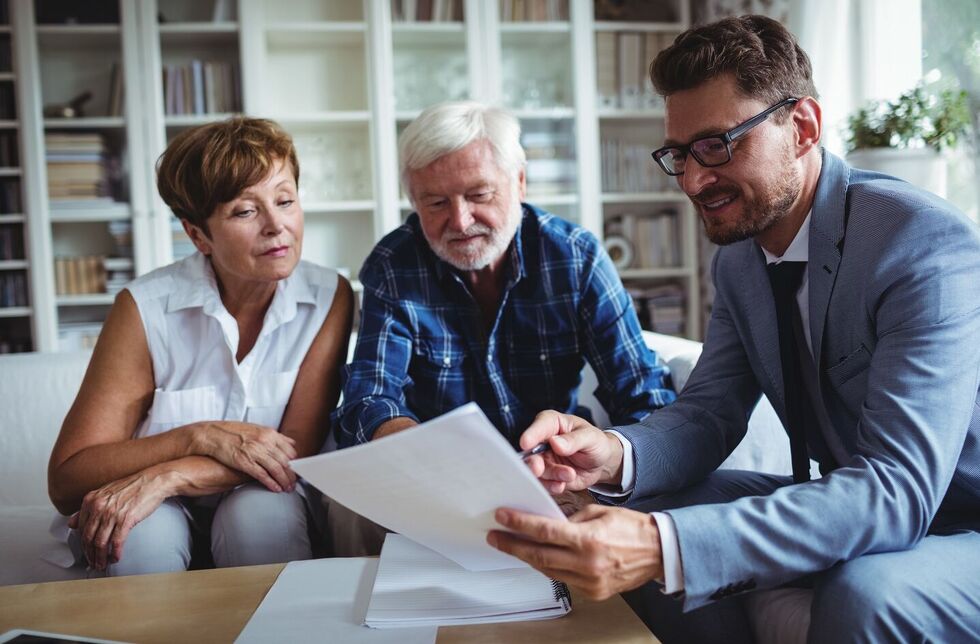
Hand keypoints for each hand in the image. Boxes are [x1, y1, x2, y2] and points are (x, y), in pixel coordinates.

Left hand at [68, 469, 170, 570]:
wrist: (153, 481)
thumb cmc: (132, 487)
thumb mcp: (105, 493)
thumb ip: (88, 508)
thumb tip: (72, 523)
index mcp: (91, 500)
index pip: (81, 528)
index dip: (83, 544)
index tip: (87, 552)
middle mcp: (99, 506)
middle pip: (88, 538)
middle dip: (90, 554)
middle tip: (93, 563)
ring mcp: (112, 513)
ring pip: (100, 542)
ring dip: (100, 558)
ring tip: (103, 564)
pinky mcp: (126, 519)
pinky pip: (116, 541)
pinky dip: (115, 553)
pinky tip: (116, 557)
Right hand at [193, 422, 297, 491]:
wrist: (212, 434)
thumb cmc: (233, 432)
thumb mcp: (257, 429)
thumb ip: (275, 437)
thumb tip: (290, 443)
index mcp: (269, 433)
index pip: (290, 450)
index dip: (295, 463)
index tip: (297, 470)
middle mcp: (264, 442)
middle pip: (285, 461)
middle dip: (292, 475)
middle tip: (294, 483)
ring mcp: (255, 452)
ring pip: (276, 469)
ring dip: (284, 481)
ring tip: (287, 488)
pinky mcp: (244, 462)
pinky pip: (262, 475)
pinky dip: (271, 483)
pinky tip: (275, 488)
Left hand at [487, 505, 662, 600]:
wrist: (659, 552)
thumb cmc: (633, 528)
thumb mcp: (599, 513)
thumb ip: (571, 519)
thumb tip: (546, 522)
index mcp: (589, 540)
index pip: (544, 531)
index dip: (519, 524)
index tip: (502, 518)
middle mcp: (587, 563)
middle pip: (539, 555)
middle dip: (513, 545)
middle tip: (496, 536)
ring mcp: (589, 581)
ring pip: (548, 569)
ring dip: (527, 557)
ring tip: (512, 545)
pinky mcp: (593, 592)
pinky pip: (562, 578)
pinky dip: (548, 567)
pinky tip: (538, 557)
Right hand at [521, 411, 623, 493]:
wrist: (601, 463)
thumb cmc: (596, 443)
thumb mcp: (591, 437)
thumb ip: (574, 440)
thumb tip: (555, 442)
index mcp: (552, 424)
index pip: (539, 426)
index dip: (531, 434)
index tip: (526, 444)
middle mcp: (543, 441)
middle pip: (530, 452)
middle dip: (533, 462)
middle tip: (538, 468)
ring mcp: (544, 460)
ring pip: (536, 471)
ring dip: (551, 476)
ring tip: (569, 475)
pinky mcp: (547, 476)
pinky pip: (543, 484)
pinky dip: (551, 486)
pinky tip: (562, 485)